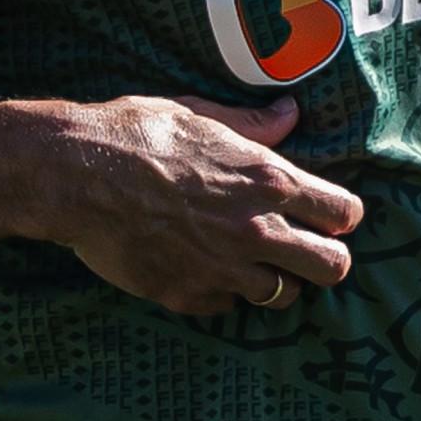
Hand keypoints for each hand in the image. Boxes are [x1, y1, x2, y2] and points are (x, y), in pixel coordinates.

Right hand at [45, 92, 362, 315]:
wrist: (78, 176)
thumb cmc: (137, 133)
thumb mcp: (199, 113)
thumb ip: (252, 124)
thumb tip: (290, 113)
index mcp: (266, 179)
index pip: (342, 212)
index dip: (342, 214)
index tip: (329, 213)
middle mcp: (256, 230)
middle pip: (333, 268)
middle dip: (326, 258)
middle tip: (305, 247)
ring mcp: (224, 270)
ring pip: (285, 296)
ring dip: (276, 279)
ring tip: (253, 259)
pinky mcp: (190, 297)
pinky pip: (230, 308)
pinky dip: (226, 292)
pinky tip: (207, 267)